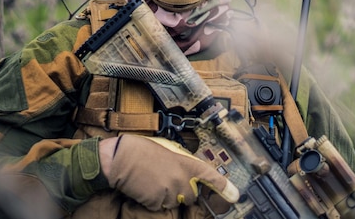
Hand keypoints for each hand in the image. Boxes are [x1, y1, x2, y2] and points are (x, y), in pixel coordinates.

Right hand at [99, 135, 238, 210]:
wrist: (120, 159)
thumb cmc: (142, 150)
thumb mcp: (169, 150)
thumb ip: (183, 162)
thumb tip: (190, 172)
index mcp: (186, 162)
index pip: (210, 176)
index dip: (224, 187)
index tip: (234, 195)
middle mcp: (182, 178)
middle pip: (192, 194)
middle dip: (183, 189)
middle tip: (166, 177)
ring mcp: (171, 191)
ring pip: (176, 200)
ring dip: (167, 194)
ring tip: (153, 179)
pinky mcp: (158, 201)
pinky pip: (161, 205)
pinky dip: (155, 200)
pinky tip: (146, 187)